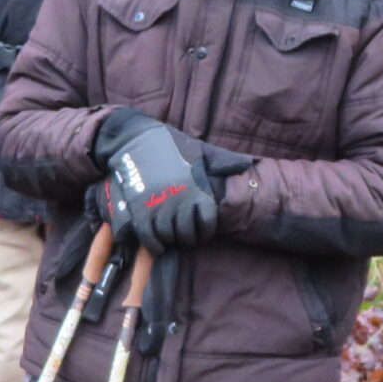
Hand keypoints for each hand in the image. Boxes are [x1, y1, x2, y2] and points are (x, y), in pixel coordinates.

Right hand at [99, 113, 220, 251]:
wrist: (135, 137)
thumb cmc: (170, 145)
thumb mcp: (200, 149)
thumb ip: (222, 160)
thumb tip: (247, 164)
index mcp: (197, 189)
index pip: (207, 223)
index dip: (205, 231)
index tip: (200, 231)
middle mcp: (180, 201)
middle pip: (186, 234)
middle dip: (187, 238)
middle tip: (184, 236)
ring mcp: (158, 206)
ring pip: (167, 237)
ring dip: (169, 241)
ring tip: (169, 239)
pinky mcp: (138, 209)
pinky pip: (148, 236)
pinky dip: (153, 244)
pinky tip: (155, 243)